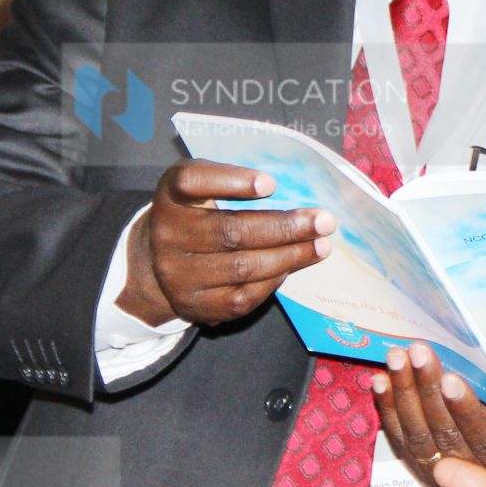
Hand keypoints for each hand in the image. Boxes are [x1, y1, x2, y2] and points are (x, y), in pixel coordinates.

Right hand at [116, 159, 334, 326]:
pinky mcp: (194, 305)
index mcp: (171, 195)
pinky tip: (295, 265)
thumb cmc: (197, 214)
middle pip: (230, 231)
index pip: (192, 181)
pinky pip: (242, 297)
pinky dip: (274, 280)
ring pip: (242, 267)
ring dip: (290, 256)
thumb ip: (235, 181)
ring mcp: (177, 274)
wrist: (161, 261)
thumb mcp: (204, 187)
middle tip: (323, 221)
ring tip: (321, 245)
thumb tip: (294, 188)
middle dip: (284, 227)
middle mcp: (168, 234)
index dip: (231, 181)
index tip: (271, 184)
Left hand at [375, 341, 485, 486]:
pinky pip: (403, 442)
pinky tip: (380, 382)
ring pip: (421, 439)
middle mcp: (483, 478)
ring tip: (397, 358)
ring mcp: (451, 478)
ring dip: (405, 395)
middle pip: (448, 436)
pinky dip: (390, 411)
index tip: (452, 379)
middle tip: (420, 352)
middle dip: (429, 391)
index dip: (468, 411)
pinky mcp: (426, 471)